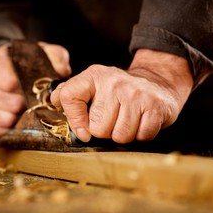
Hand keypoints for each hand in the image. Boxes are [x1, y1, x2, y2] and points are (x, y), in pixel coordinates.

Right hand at [0, 42, 70, 137]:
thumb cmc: (22, 65)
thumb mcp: (39, 53)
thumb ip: (54, 56)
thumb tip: (62, 71)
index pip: (10, 82)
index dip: (28, 89)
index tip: (37, 90)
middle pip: (11, 104)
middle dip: (28, 106)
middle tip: (36, 102)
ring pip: (5, 119)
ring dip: (20, 119)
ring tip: (25, 110)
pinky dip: (8, 130)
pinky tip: (16, 121)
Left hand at [50, 49, 192, 143]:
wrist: (158, 83)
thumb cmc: (120, 91)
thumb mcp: (94, 85)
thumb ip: (71, 93)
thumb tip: (54, 101)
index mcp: (94, 75)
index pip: (69, 96)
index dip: (74, 120)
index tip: (83, 131)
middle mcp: (114, 82)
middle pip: (98, 128)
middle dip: (106, 132)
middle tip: (114, 121)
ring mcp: (136, 93)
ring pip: (120, 136)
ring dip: (124, 135)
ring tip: (128, 121)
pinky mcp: (155, 106)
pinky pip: (142, 136)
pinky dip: (142, 135)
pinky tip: (142, 122)